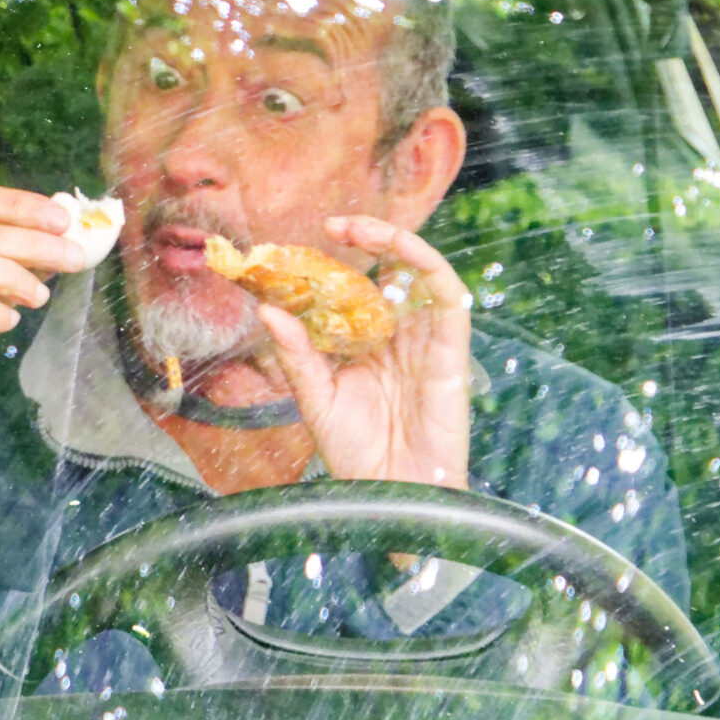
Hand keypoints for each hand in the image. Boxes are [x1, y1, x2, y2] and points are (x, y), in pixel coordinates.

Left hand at [255, 215, 472, 489]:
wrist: (389, 495)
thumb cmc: (354, 453)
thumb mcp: (315, 398)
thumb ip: (297, 354)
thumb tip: (267, 310)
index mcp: (364, 345)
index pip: (351, 291)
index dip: (332, 264)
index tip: (298, 248)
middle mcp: (397, 336)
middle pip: (388, 272)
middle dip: (365, 239)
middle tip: (332, 224)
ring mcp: (425, 341)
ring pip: (422, 274)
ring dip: (396, 243)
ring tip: (361, 229)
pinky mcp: (452, 351)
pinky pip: (451, 298)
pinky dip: (431, 268)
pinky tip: (403, 252)